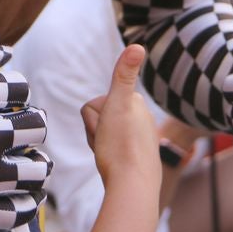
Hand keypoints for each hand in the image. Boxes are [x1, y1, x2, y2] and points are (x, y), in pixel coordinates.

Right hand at [0, 31, 51, 230]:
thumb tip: (9, 55)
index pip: (22, 89)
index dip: (8, 94)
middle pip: (36, 127)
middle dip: (23, 125)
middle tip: (5, 133)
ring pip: (38, 170)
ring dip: (29, 163)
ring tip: (12, 163)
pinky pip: (22, 211)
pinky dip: (22, 201)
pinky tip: (5, 193)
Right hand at [81, 44, 159, 189]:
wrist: (133, 186)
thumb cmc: (121, 146)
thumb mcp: (118, 104)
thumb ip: (124, 74)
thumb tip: (137, 45)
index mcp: (135, 102)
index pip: (93, 105)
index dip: (93, 120)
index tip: (107, 130)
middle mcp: (140, 117)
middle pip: (96, 120)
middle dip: (94, 132)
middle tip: (106, 144)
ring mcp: (138, 138)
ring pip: (101, 136)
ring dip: (98, 145)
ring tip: (109, 155)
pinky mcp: (136, 156)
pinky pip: (110, 151)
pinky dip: (108, 156)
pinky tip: (114, 165)